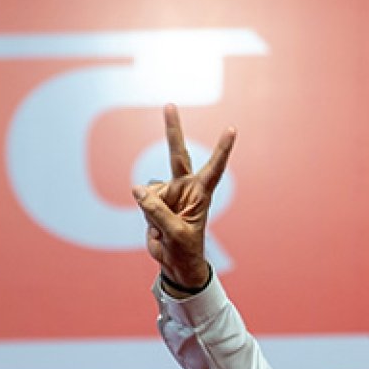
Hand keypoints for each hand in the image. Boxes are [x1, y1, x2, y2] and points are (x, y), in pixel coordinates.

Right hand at [133, 103, 236, 292]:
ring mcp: (168, 193)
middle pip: (178, 155)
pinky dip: (146, 214)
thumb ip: (157, 210)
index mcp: (201, 194)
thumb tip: (137, 188)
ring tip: (165, 229)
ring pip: (150, 192)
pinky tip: (156, 226)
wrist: (176, 263)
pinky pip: (142, 200)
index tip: (231, 129)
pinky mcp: (154, 201)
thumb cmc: (184, 249)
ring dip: (153, 211)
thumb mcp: (175, 233)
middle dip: (172, 130)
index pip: (214, 168)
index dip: (222, 149)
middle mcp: (185, 188)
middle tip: (169, 104)